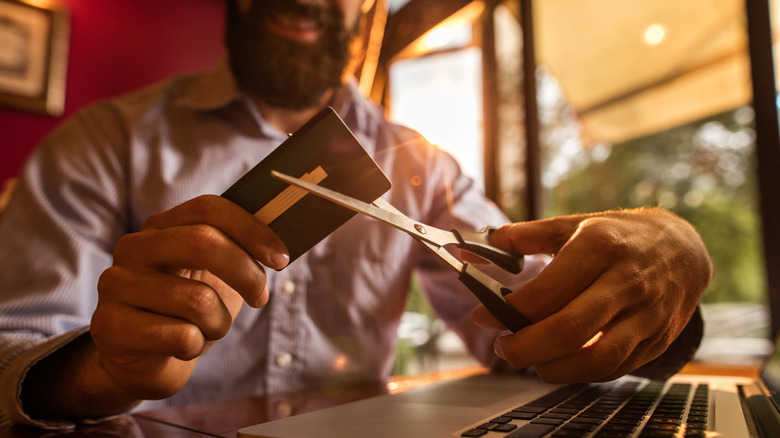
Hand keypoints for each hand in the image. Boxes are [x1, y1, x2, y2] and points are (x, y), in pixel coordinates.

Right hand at [91, 195, 288, 400]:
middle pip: (203, 242)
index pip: (209, 208)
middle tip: (260, 298)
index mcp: (162, 226)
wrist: (143, 361)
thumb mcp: (216, 276)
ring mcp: (116, 285)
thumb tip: (282, 243)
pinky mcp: (109, 326)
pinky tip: (181, 346)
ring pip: (198, 300)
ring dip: (218, 323)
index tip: (281, 257)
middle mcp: (134, 247)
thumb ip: (240, 249)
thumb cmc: (188, 312)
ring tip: (206, 328)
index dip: (251, 229)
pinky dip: (195, 346)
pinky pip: (180, 336)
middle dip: (245, 274)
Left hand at [471, 208, 711, 382]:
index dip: (508, 311)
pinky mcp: (656, 339)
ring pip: (596, 359)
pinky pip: (615, 368)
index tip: (484, 317)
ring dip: (553, 369)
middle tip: (504, 347)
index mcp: (600, 247)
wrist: (685, 248)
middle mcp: (626, 282)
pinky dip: (580, 373)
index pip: (546, 293)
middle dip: (525, 348)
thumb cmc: (620, 236)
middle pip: (568, 330)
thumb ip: (526, 235)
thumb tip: (481, 247)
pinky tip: (559, 363)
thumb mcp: (575, 224)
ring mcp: (646, 314)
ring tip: (530, 361)